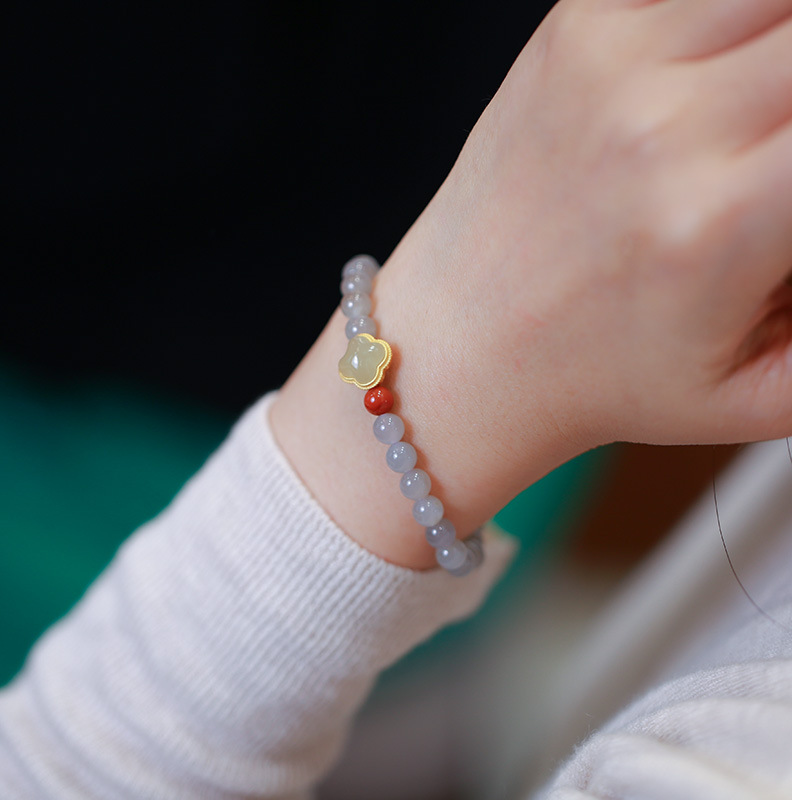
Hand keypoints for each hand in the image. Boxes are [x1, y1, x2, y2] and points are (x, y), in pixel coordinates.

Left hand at [272, 0, 791, 566]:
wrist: (463, 347)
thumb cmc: (593, 377)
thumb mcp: (755, 392)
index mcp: (721, 220)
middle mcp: (663, 120)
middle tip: (780, 163)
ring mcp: (613, 54)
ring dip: (786, 43)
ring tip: (762, 120)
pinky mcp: (578, 25)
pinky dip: (741, 16)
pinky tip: (734, 68)